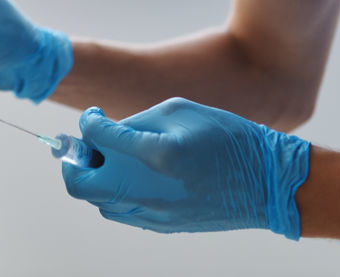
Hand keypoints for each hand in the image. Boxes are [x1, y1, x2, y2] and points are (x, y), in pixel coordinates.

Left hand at [61, 98, 309, 237]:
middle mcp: (147, 188)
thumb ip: (135, 122)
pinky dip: (115, 194)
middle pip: (79, 183)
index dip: (88, 121)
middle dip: (73, 160)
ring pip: (98, 202)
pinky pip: (121, 214)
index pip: (96, 136)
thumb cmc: (226, 137)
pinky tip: (132, 177)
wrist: (266, 182)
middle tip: (86, 145)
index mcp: (154, 152)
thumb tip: (106, 131)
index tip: (94, 115)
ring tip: (111, 159)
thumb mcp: (179, 112)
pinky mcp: (163, 226)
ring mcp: (154, 213)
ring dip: (95, 178)